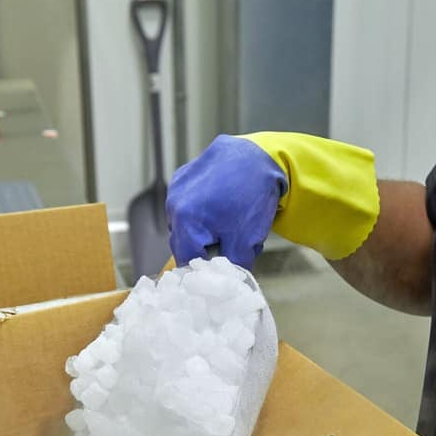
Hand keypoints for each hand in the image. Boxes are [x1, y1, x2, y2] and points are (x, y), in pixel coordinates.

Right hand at [166, 135, 286, 268]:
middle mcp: (174, 204)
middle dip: (204, 250)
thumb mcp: (246, 240)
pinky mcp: (182, 177)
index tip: (221, 270)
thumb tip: (227, 279)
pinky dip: (200, 212)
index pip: (187, 261)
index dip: (206, 270)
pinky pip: (185, 205)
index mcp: (186, 221)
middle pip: (182, 243)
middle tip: (229, 246)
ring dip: (200, 231)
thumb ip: (233, 266)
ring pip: (183, 225)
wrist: (260, 155)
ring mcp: (176, 189)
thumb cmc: (253, 195)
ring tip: (228, 223)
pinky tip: (221, 206)